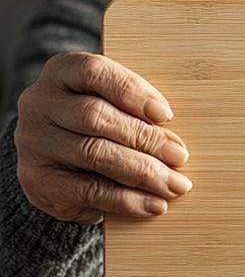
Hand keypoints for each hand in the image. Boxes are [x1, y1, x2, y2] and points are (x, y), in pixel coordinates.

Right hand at [14, 51, 191, 223]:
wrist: (62, 164)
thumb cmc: (103, 125)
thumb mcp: (117, 105)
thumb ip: (138, 111)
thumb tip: (174, 142)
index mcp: (62, 72)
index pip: (94, 72)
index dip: (131, 91)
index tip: (166, 114)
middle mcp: (40, 103)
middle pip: (95, 116)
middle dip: (145, 138)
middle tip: (179, 156)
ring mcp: (33, 142)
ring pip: (93, 153)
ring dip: (142, 171)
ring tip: (174, 185)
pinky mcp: (37, 180)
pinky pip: (86, 190)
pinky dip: (126, 199)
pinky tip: (153, 205)